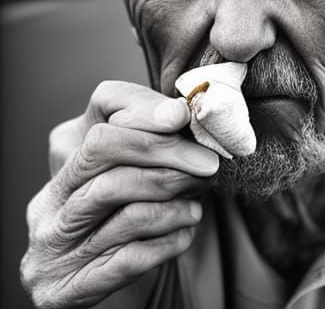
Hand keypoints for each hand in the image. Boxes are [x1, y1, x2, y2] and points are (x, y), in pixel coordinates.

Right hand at [21, 81, 220, 308]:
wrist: (90, 281)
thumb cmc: (119, 210)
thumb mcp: (130, 166)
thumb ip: (153, 136)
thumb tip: (179, 113)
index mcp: (65, 154)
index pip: (103, 104)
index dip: (145, 108)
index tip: (182, 117)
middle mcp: (49, 199)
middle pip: (104, 154)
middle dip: (165, 154)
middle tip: (206, 164)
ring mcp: (51, 246)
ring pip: (121, 209)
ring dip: (174, 205)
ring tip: (198, 205)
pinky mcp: (64, 288)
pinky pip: (128, 259)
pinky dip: (167, 243)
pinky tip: (185, 234)